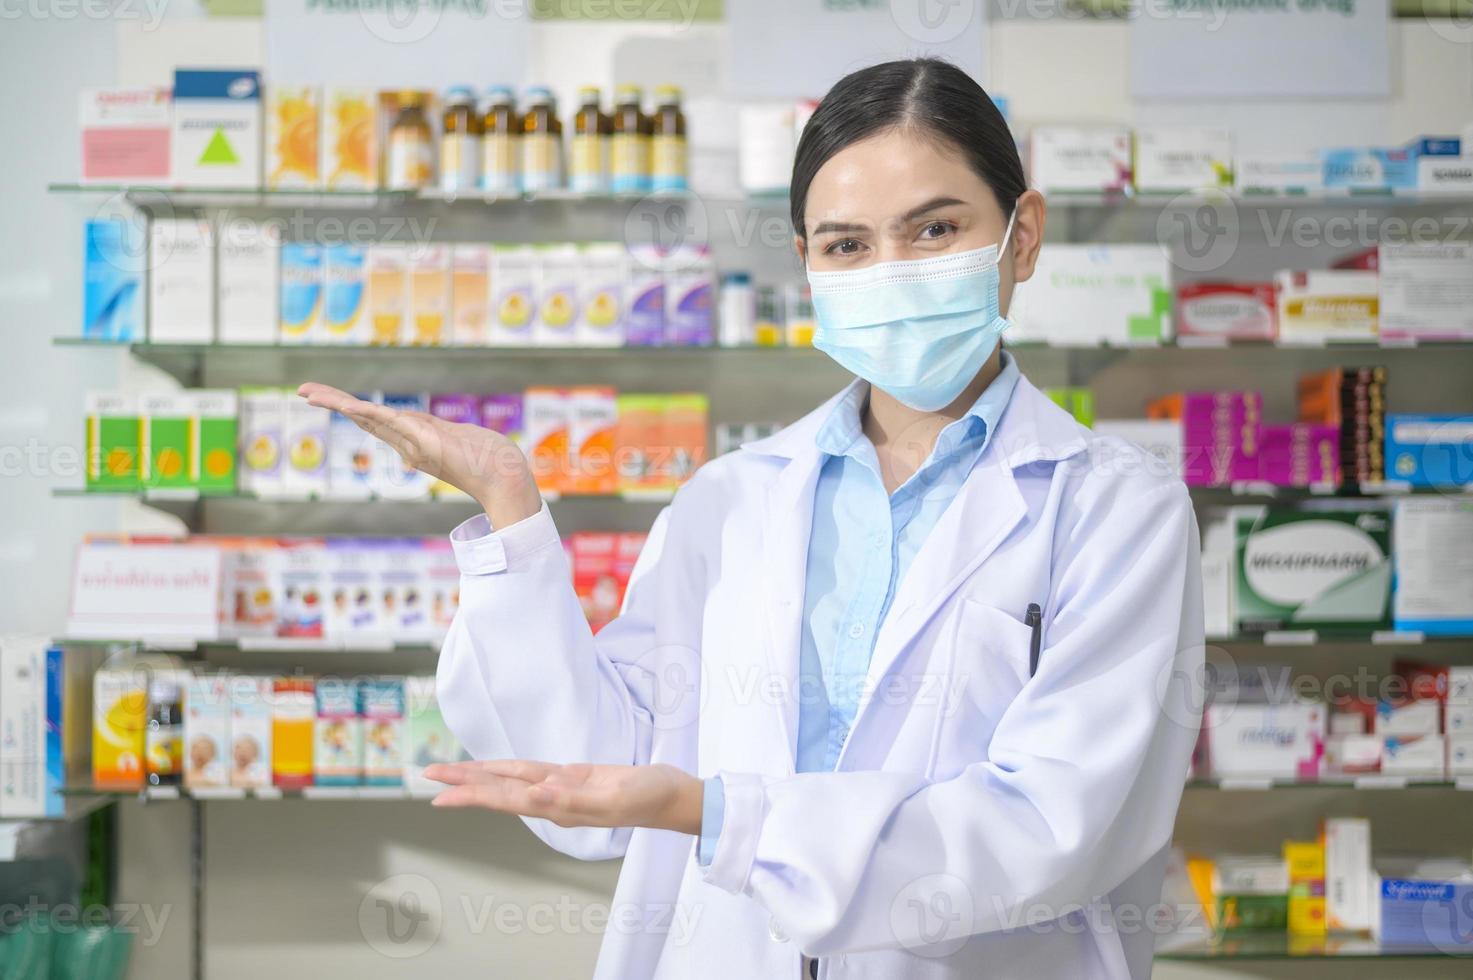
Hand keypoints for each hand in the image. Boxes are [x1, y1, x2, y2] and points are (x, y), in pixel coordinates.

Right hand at [296, 383, 540, 527]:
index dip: (351, 408)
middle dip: (334, 402)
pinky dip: (369, 414)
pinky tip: (349, 405)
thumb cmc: (489, 460)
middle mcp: (408, 444)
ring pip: (370, 419)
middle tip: (303, 391)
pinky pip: (393, 424)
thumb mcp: (457, 440)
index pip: (376, 420)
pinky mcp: (426, 442)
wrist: (505, 478)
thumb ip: (437, 437)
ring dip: (339, 404)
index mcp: (413, 442)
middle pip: (364, 418)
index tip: (327, 396)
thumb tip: (420, 442)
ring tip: (311, 393)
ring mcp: (414, 443)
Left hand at [425, 760, 704, 835]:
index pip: (504, 799)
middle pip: (501, 789)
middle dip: (465, 782)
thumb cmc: (650, 798)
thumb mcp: (614, 798)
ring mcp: (564, 789)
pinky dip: (513, 769)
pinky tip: (500, 770)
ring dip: (483, 775)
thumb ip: (574, 798)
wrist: (674, 797)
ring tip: (454, 771)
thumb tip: (534, 795)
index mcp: (559, 807)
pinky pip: (535, 771)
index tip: (439, 794)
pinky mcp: (576, 777)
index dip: (471, 794)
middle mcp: (554, 800)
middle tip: (428, 774)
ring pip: (514, 780)